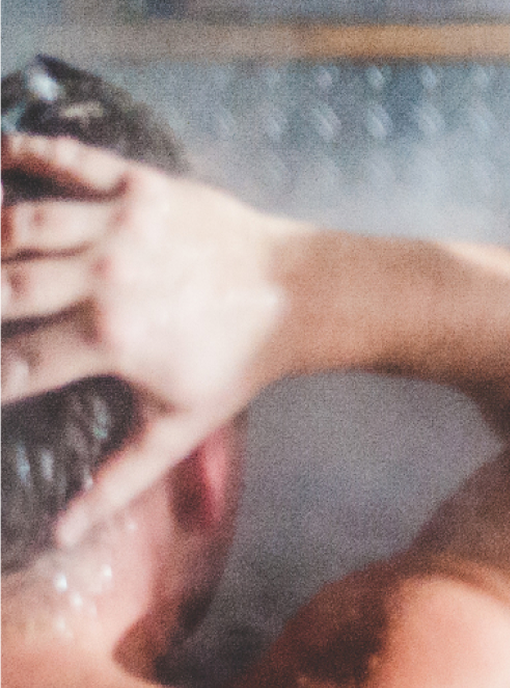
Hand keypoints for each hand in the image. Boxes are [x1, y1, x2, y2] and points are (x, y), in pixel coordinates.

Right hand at [1, 133, 299, 542]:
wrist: (301, 292)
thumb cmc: (239, 362)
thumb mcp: (178, 427)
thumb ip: (116, 481)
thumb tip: (58, 536)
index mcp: (108, 340)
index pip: (11, 365)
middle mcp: (107, 278)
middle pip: (4, 287)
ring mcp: (124, 225)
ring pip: (25, 222)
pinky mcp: (146, 186)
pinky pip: (78, 162)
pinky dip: (32, 151)